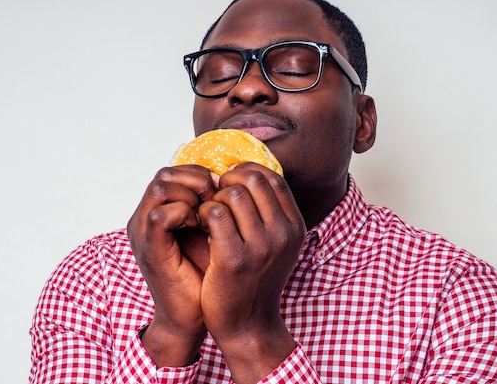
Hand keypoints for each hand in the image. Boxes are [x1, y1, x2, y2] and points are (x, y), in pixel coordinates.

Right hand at [127, 165, 217, 366]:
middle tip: (220, 197)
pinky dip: (185, 214)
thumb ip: (217, 208)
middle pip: (166, 173)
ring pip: (160, 187)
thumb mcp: (213, 233)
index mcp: (160, 211)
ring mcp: (144, 233)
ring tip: (213, 210)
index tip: (225, 189)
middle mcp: (147, 217)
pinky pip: (160, 216)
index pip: (175, 171)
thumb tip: (241, 182)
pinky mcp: (150, 250)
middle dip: (198, 179)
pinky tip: (205, 226)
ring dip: (192, 193)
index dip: (202, 174)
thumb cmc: (206, 275)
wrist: (190, 316)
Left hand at [197, 162, 306, 382]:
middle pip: (254, 181)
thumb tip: (250, 175)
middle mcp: (283, 234)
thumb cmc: (257, 280)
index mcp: (295, 228)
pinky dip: (203, 214)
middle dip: (229, 181)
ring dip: (215, 198)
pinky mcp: (234, 259)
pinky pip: (215, 214)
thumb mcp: (277, 246)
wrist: (248, 324)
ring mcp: (261, 247)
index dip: (249, 172)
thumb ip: (271, 214)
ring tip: (208, 215)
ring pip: (233, 194)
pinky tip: (201, 227)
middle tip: (216, 196)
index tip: (231, 180)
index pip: (274, 180)